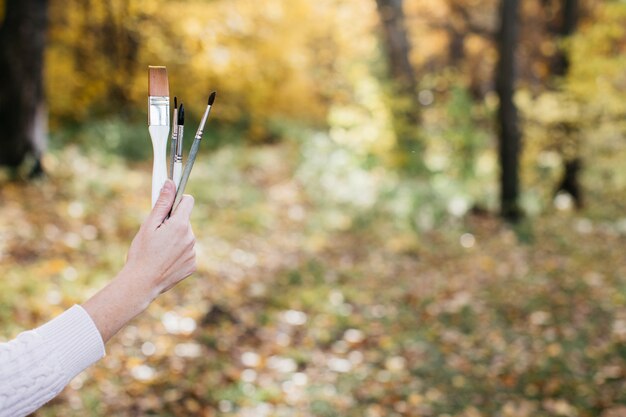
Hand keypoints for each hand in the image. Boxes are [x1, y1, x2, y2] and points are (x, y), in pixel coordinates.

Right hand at [83, 181, 195, 342]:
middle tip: (157, 234)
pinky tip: (165, 261)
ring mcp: (193, 253)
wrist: (141, 283)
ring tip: (159, 251)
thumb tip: (170, 183)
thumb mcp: (149, 225)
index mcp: (180, 225)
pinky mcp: (193, 265)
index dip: (178, 200)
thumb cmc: (141, 253)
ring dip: (176, 240)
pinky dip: (178, 254)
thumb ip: (162, 203)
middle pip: (185, 221)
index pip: (187, 201)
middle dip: (173, 223)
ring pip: (186, 238)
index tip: (169, 204)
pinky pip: (187, 253)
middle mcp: (191, 237)